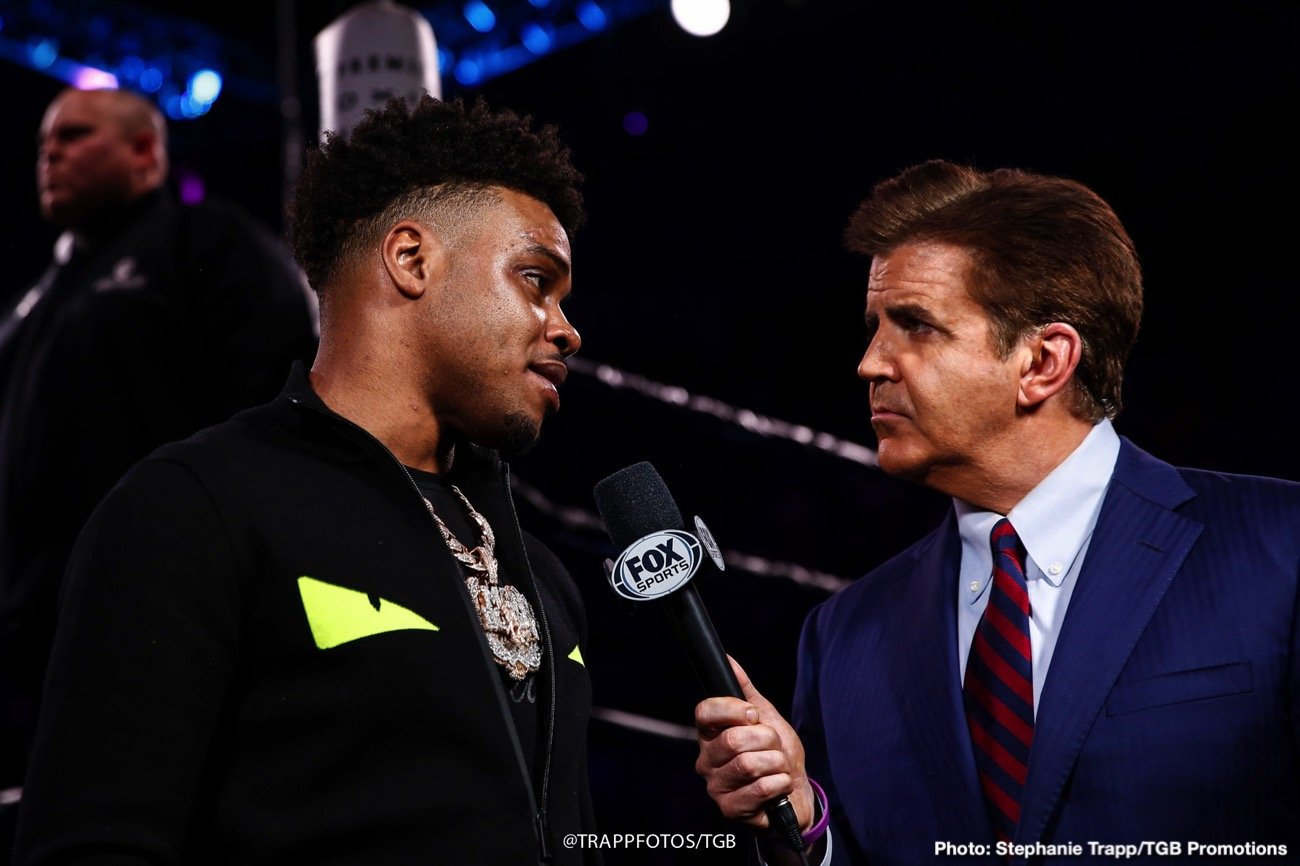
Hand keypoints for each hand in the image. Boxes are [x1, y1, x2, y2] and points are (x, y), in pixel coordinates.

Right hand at [694, 656, 814, 836]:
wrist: (795, 792)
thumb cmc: (776, 753)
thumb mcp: (765, 717)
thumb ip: (746, 691)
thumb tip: (729, 660)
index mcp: (710, 735)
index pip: (705, 712)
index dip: (733, 709)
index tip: (754, 715)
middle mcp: (706, 760)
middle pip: (733, 739)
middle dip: (767, 740)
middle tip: (774, 747)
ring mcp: (716, 787)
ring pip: (748, 763)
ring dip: (776, 763)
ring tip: (778, 767)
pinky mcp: (730, 810)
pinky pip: (761, 788)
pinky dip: (781, 783)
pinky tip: (780, 786)